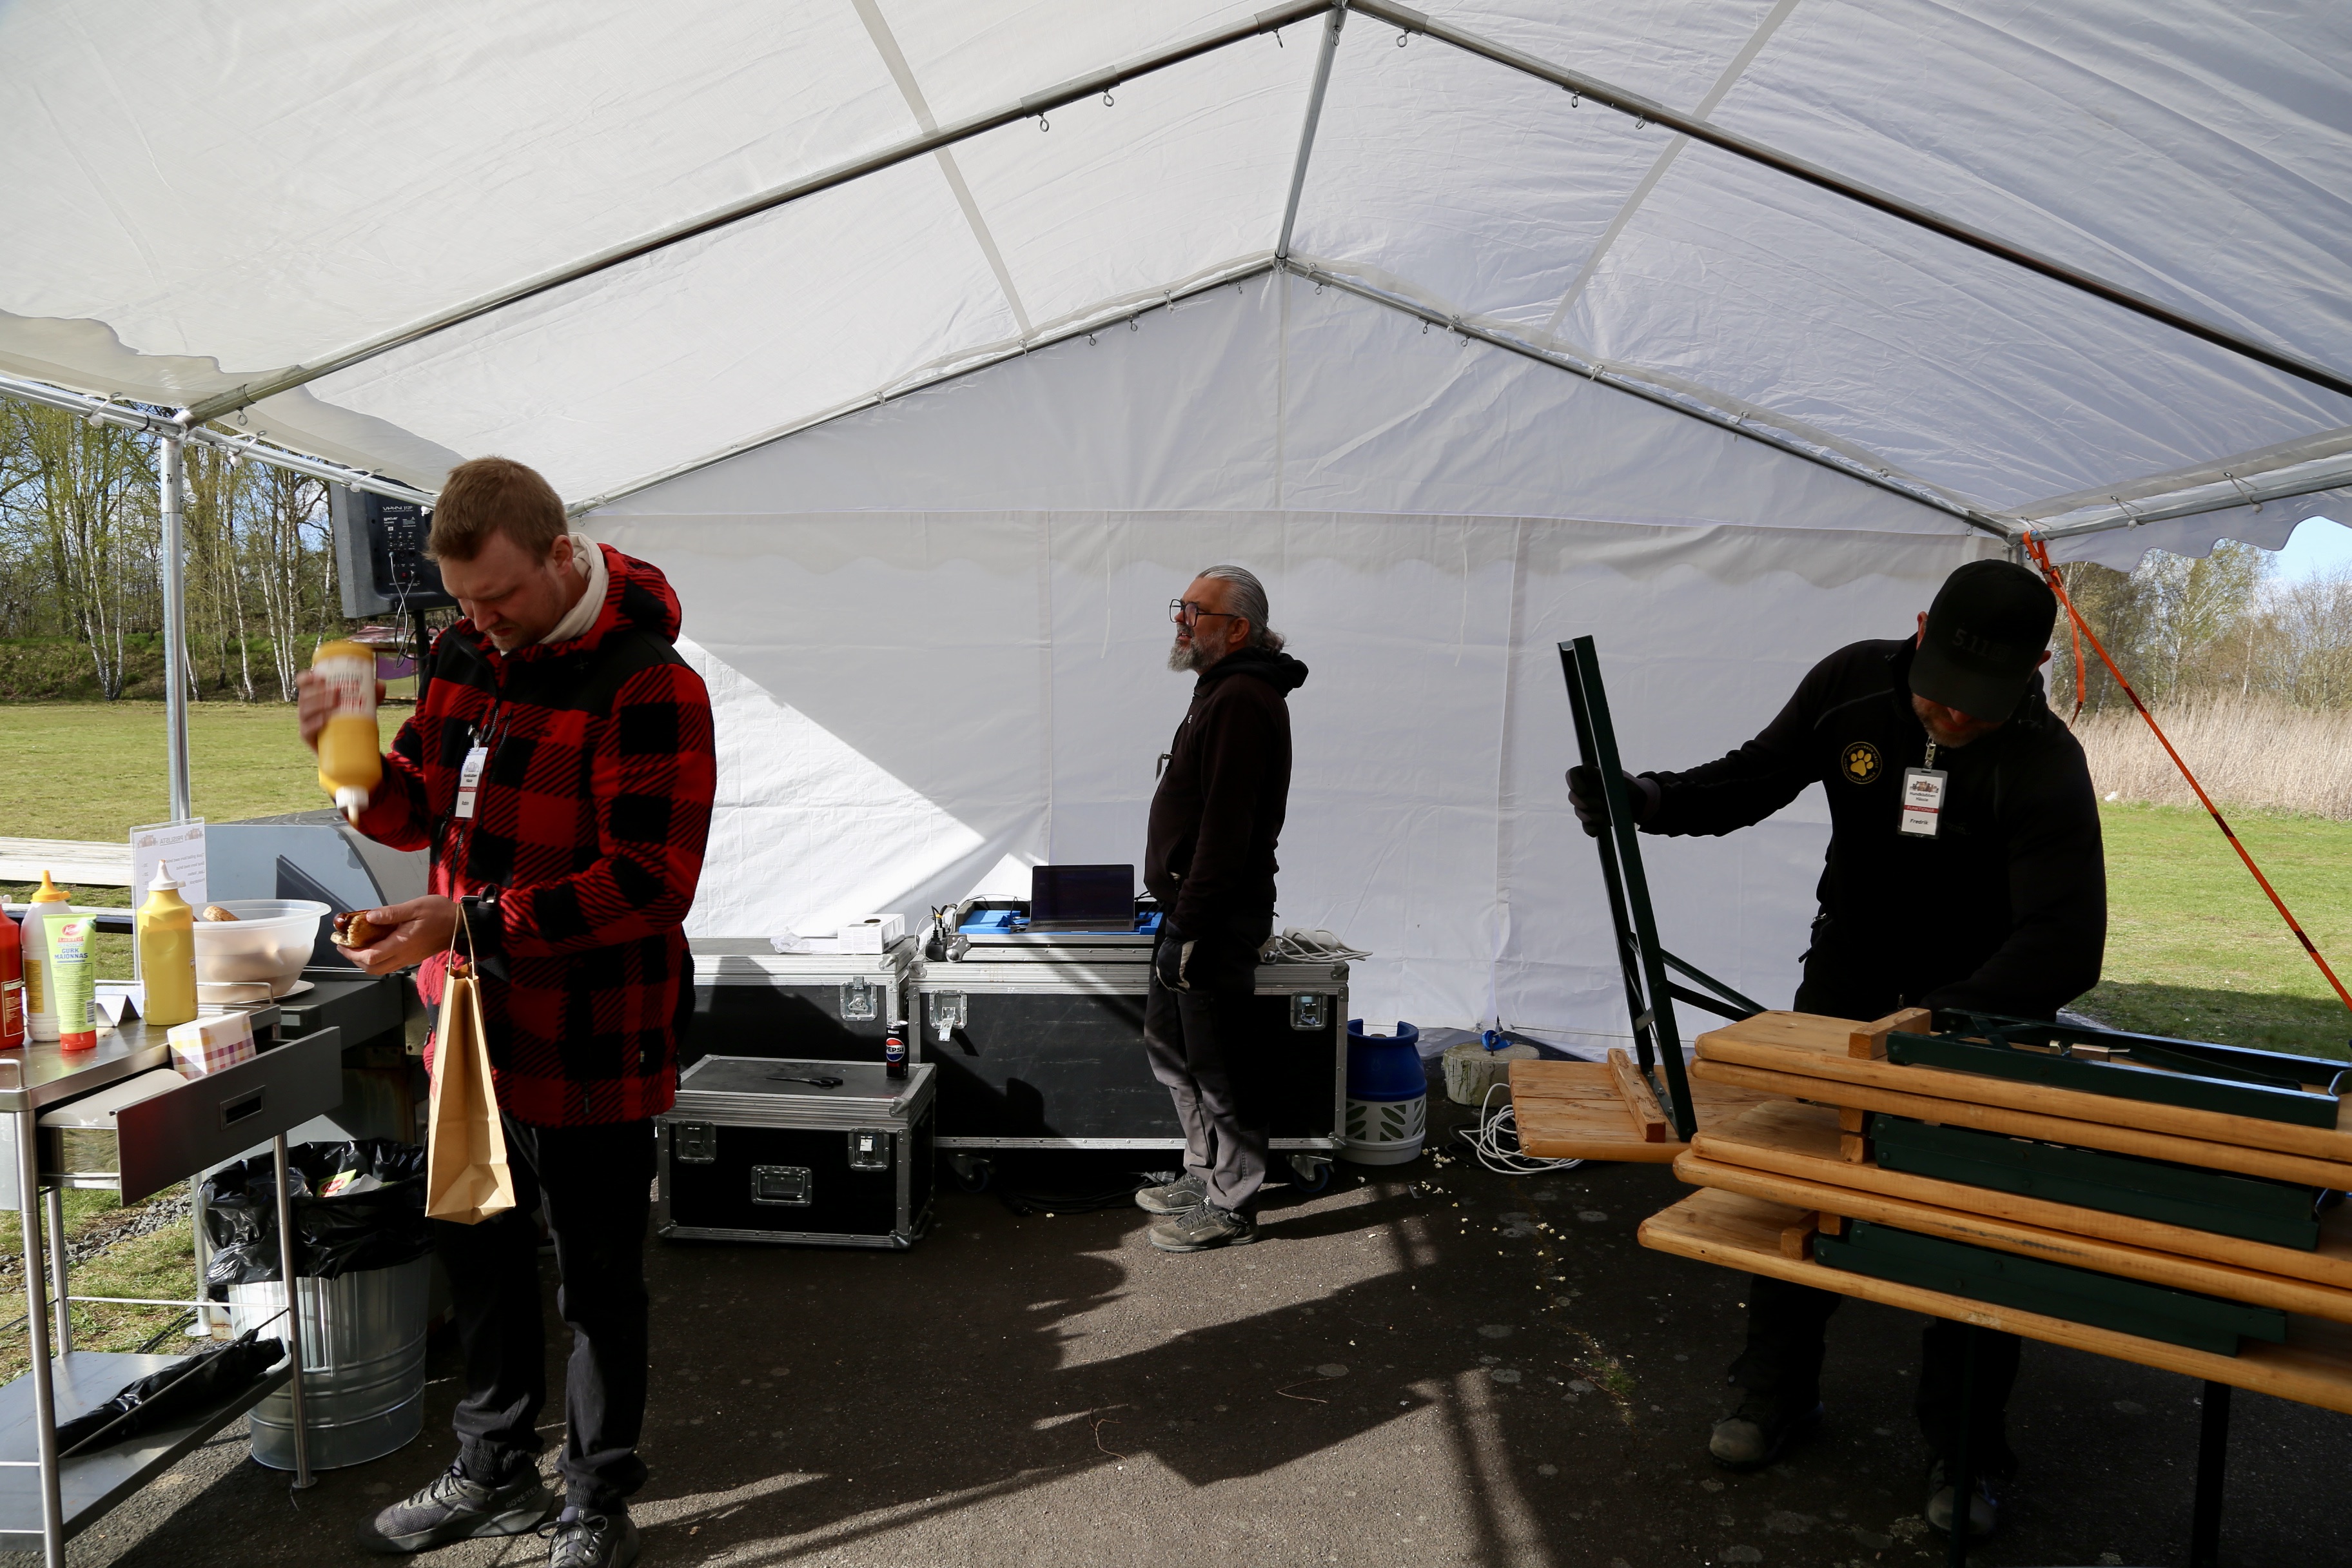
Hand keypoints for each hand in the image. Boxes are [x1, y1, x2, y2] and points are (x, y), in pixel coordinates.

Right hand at [295, 669, 387, 752]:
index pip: (302, 683)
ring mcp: (306, 723)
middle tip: (337, 691)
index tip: (321, 676)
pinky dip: (315, 723)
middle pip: (304, 696)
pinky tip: (324, 719)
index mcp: (314, 695)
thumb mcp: (361, 706)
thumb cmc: (349, 719)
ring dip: (318, 705)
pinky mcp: (309, 738)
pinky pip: (306, 730)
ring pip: (305, 711)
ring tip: (335, 703)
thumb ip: (371, 695)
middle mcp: (306, 708)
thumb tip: (381, 685)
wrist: (346, 747)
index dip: (306, 678)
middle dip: (319, 692)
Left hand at [340, 894, 459, 974]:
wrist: (462, 925)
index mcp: (402, 943)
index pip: (371, 956)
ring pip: (380, 969)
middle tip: (345, 946)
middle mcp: (403, 956)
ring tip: (356, 947)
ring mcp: (408, 959)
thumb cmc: (439, 913)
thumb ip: (391, 913)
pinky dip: (376, 960)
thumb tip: (368, 917)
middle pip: (373, 968)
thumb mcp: (415, 907)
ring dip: (364, 962)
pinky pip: (389, 965)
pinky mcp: (412, 957)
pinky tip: (374, 946)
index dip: (352, 952)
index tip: (341, 943)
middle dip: (355, 959)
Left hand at [1153, 931, 1193, 991]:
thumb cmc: (1174, 941)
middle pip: (1167, 981)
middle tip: (1179, 991)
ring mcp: (1169, 968)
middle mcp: (1162, 967)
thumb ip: (1167, 959)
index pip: (1161, 976)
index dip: (1166, 983)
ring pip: (1173, 982)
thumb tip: (1170, 965)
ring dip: (1179, 988)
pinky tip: (1187, 986)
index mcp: (1159, 962)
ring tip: (1184, 991)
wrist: (1178, 937)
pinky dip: (1183, 984)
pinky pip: (1179, 980)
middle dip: (1173, 987)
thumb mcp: (1166, 951)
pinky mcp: (1177, 968)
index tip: (1171, 987)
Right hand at [1565, 765, 1658, 837]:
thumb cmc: (1629, 787)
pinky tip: (1596, 831)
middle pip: (1573, 796)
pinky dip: (1590, 828)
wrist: (1639, 805)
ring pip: (1578, 811)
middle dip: (1584, 803)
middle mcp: (1585, 790)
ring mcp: (1587, 805)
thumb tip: (1586, 765)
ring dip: (1588, 816)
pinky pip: (1585, 825)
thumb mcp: (1618, 780)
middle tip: (1600, 806)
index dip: (1573, 782)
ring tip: (1603, 819)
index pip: (1572, 774)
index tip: (1583, 791)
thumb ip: (1601, 775)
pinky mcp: (1592, 819)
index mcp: (1590, 776)